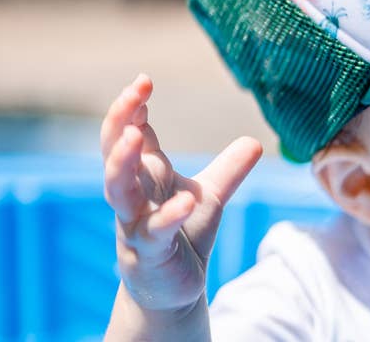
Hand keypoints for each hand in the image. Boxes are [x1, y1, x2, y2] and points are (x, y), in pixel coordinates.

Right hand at [100, 74, 262, 311]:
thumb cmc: (183, 235)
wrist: (174, 288)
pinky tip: (185, 201)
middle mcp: (133, 195)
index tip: (144, 81)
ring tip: (135, 135)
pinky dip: (168, 216)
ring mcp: (135, 224)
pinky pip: (154, 232)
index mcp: (144, 176)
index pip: (129, 133)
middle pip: (114, 152)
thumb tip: (255, 141)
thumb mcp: (210, 196)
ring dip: (121, 162)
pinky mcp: (148, 253)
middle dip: (119, 121)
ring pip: (118, 189)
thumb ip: (229, 168)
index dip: (132, 107)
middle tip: (134, 92)